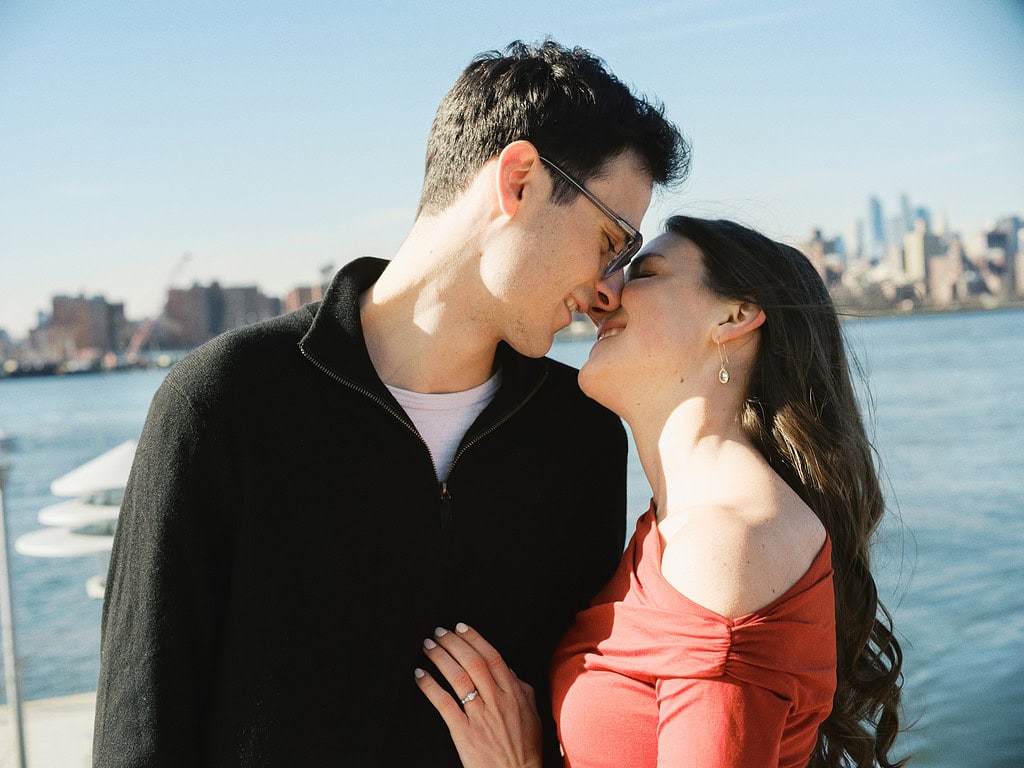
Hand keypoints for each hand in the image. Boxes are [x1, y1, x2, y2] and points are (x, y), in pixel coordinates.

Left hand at [415, 622, 543, 767]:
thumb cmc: (525, 748)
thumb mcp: (531, 713)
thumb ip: (521, 688)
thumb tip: (507, 669)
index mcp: (514, 693)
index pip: (492, 656)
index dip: (474, 639)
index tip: (460, 627)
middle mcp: (497, 700)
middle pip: (472, 662)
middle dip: (453, 643)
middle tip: (439, 632)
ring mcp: (479, 716)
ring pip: (457, 677)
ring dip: (440, 658)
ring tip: (428, 647)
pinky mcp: (463, 731)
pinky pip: (444, 703)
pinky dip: (430, 686)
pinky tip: (420, 675)